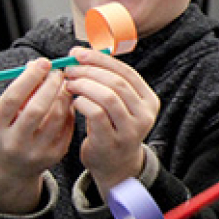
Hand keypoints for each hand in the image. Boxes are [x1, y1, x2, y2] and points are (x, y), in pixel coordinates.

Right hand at [0, 58, 75, 212]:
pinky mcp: (54, 156)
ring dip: (64, 96)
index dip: (30, 77)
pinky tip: (66, 101)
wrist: (8, 171)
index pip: (13, 98)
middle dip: (51, 86)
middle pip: (37, 109)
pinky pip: (67, 126)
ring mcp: (36, 152)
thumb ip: (18, 92)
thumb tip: (38, 64)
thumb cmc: (4, 132)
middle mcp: (14, 143)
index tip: (43, 62)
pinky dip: (69, 109)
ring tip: (63, 85)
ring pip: (57, 117)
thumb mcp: (1, 114)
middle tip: (58, 72)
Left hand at [62, 47, 158, 194]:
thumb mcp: (119, 105)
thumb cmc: (112, 128)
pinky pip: (96, 114)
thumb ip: (108, 82)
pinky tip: (73, 102)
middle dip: (89, 71)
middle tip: (69, 69)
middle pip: (117, 82)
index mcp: (149, 100)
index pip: (126, 72)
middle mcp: (145, 115)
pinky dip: (82, 103)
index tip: (77, 53)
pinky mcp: (113, 142)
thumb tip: (80, 53)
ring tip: (69, 84)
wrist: (114, 166)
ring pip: (108, 97)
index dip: (100, 59)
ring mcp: (131, 130)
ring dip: (84, 86)